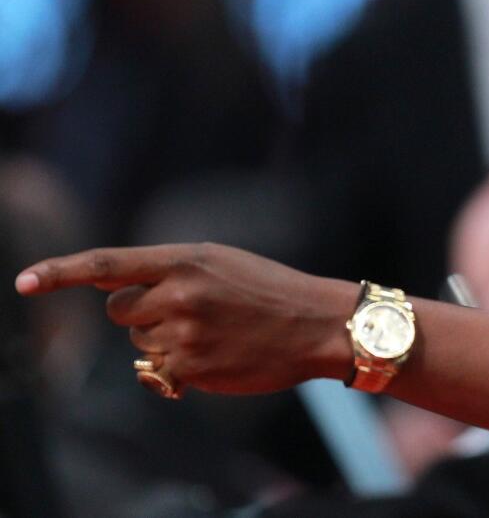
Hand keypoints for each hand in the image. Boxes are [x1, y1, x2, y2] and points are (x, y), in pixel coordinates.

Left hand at [15, 243, 357, 394]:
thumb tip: (114, 292)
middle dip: (140, 313)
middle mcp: (179, 294)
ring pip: (139, 342)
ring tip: (214, 331)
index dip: (60, 272)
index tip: (23, 281)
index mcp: (186, 259)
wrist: (316, 324)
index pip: (108, 264)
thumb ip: (169, 271)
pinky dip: (180, 367)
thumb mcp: (220, 263)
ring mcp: (184, 333)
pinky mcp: (191, 368)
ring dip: (164, 340)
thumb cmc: (269, 291)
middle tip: (187, 310)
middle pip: (118, 309)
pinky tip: (219, 354)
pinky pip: (159, 371)